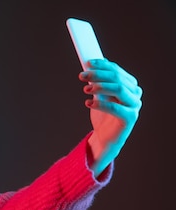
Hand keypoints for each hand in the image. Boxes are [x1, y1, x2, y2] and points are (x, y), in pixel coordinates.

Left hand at [80, 59, 142, 174]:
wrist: (103, 137)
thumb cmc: (102, 116)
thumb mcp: (98, 96)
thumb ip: (97, 82)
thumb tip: (89, 66)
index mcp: (129, 85)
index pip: (116, 70)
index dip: (102, 65)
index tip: (88, 63)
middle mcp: (135, 93)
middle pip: (117, 78)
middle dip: (98, 75)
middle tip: (82, 75)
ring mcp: (134, 105)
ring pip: (119, 89)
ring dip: (100, 86)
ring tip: (85, 89)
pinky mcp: (130, 118)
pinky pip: (116, 108)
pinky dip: (101, 104)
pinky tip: (88, 103)